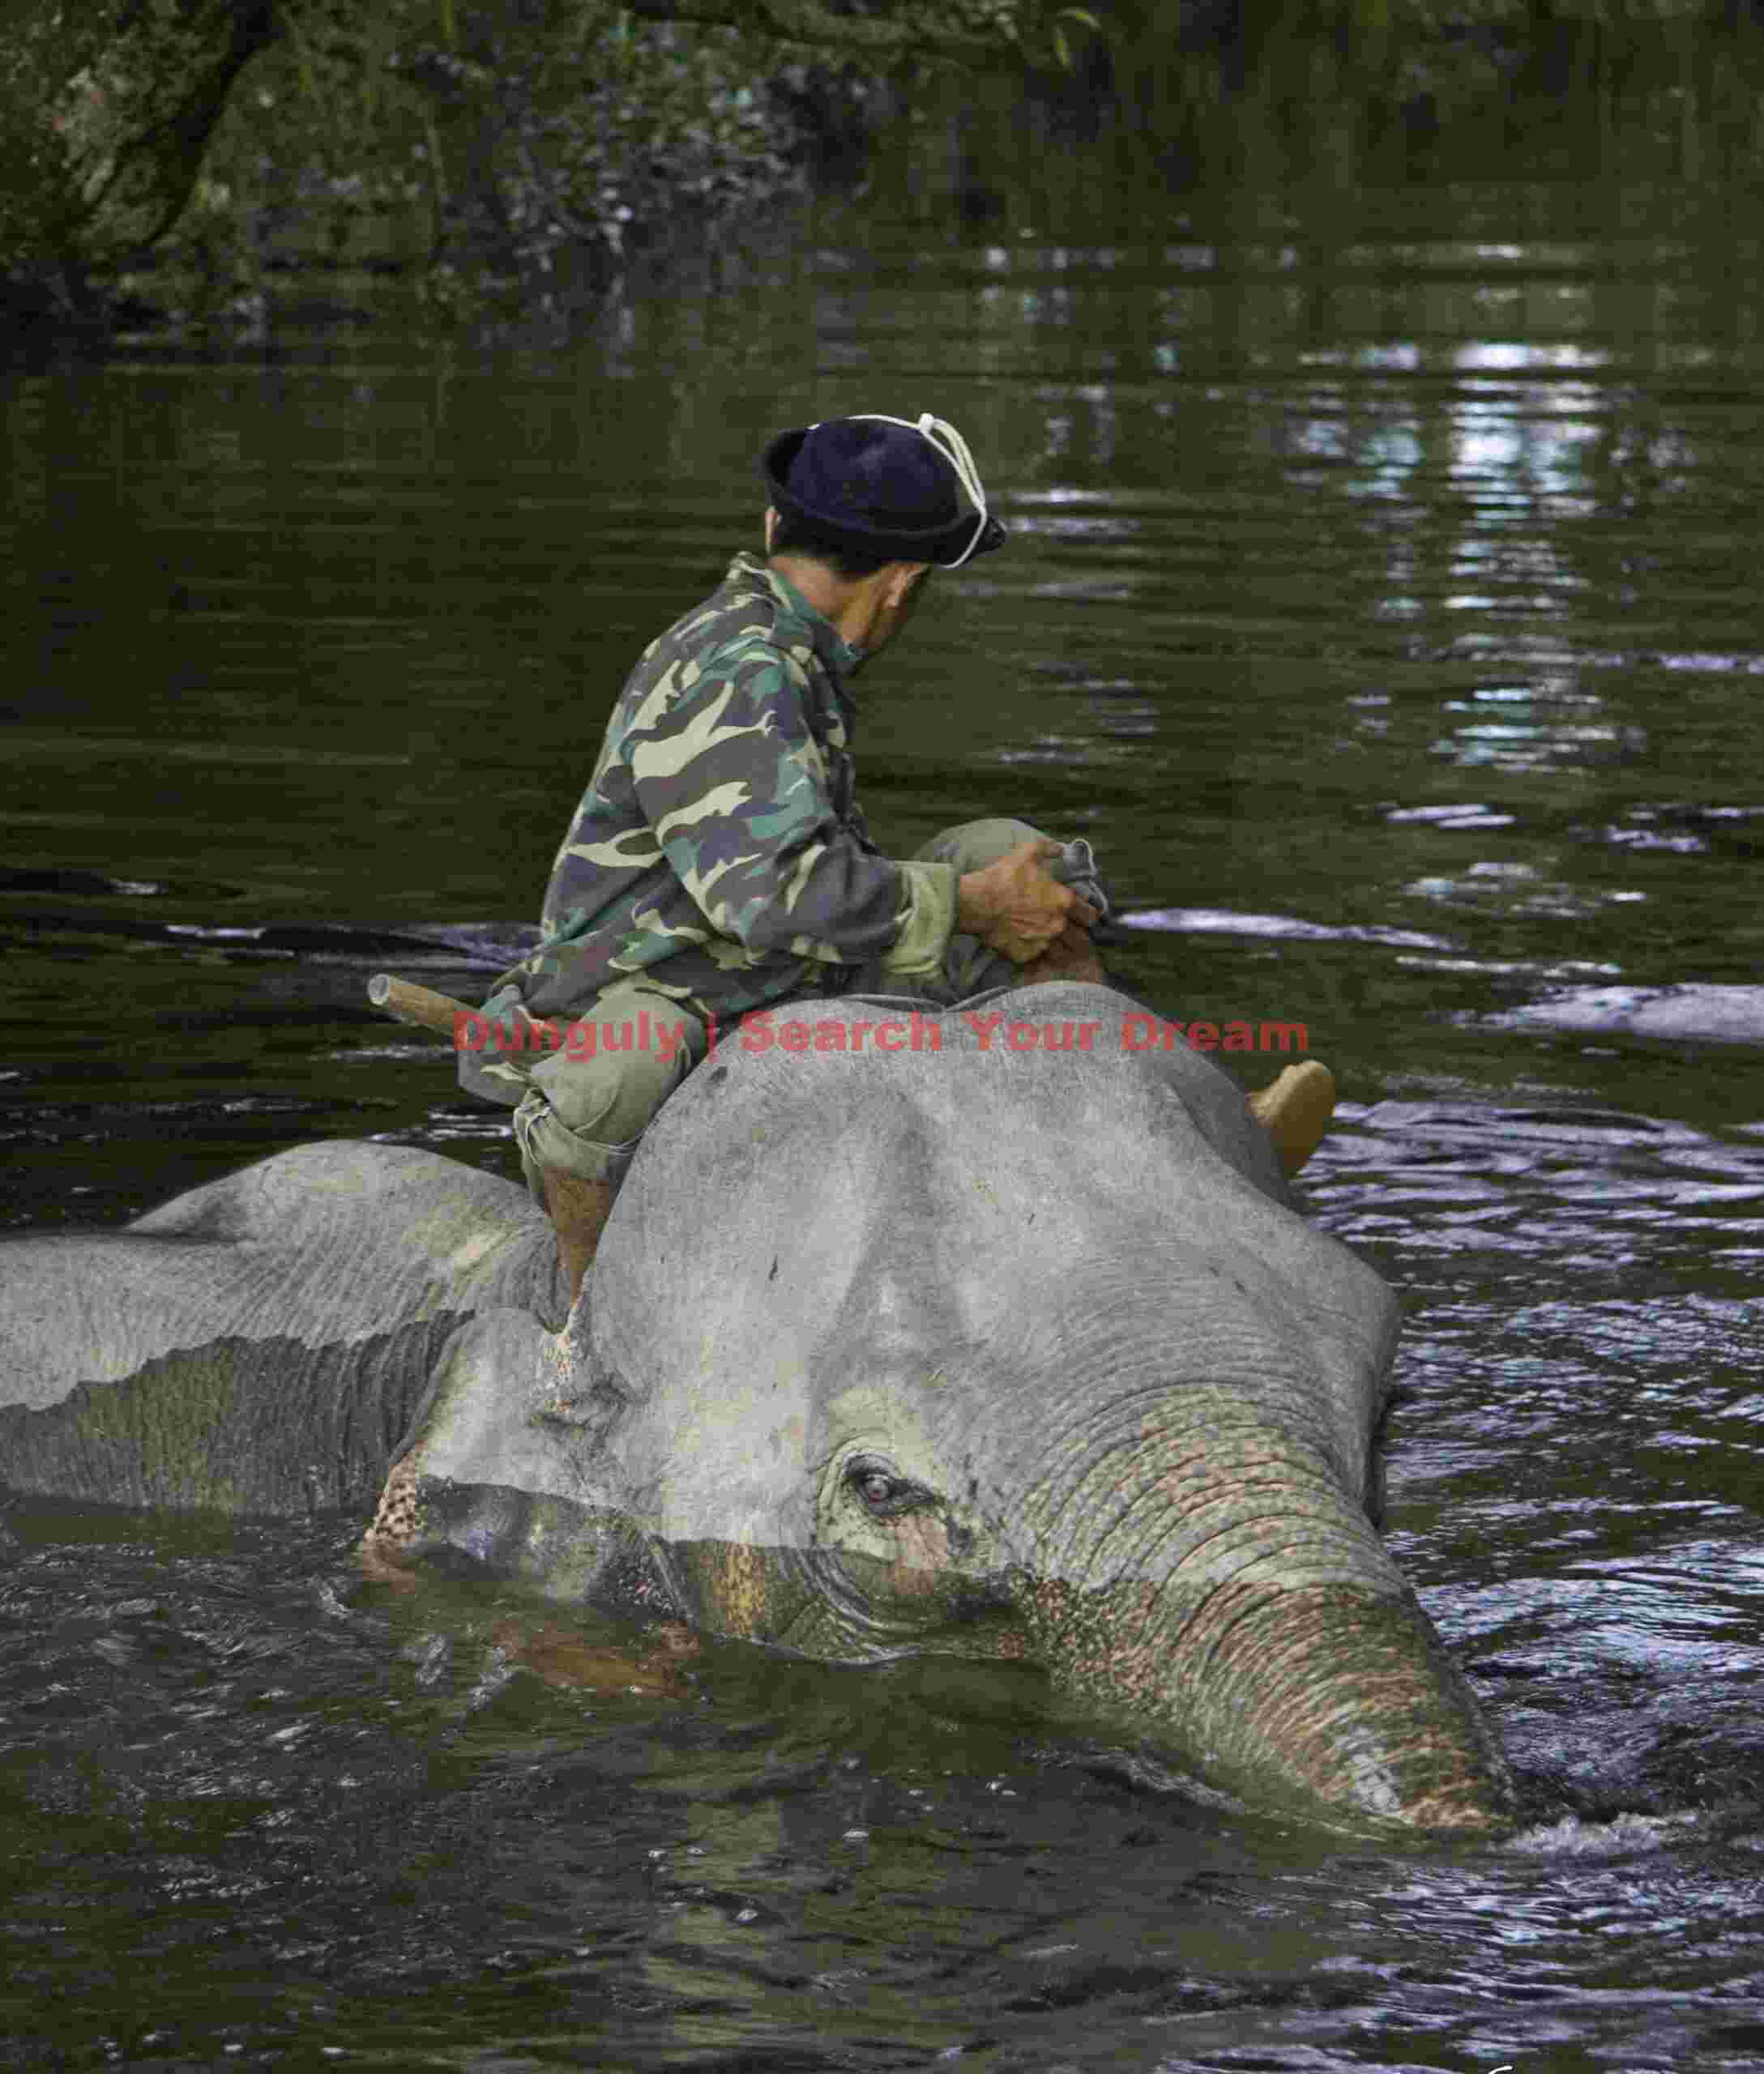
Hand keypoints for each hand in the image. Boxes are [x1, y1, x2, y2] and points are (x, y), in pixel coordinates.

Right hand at [956, 838, 1101, 963]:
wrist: (979, 903)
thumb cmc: (1005, 877)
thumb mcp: (1027, 853)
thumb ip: (1048, 849)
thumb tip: (1059, 849)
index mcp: (1064, 902)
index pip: (1091, 915)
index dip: (1088, 913)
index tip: (1081, 912)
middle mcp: (1058, 925)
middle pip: (1078, 936)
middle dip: (1072, 930)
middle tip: (1059, 924)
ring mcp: (1042, 942)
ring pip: (1057, 948)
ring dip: (1053, 943)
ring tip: (1042, 935)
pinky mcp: (1025, 955)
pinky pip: (1035, 956)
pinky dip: (1031, 950)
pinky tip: (1023, 940)